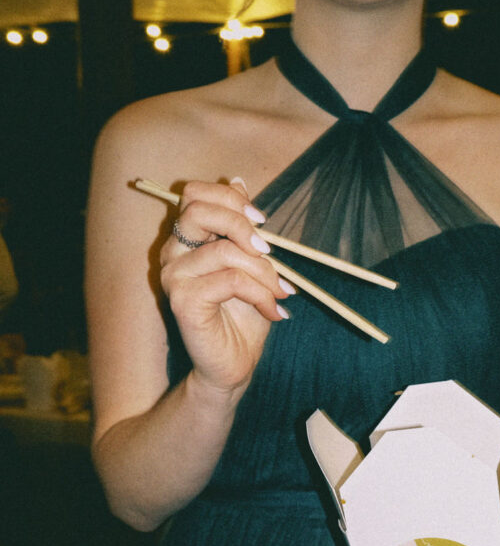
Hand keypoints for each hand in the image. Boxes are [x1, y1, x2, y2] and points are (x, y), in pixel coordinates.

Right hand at [159, 178, 292, 394]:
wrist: (234, 365)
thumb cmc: (243, 317)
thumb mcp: (251, 264)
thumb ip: (242, 227)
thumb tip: (239, 180)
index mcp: (187, 240)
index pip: (195, 194)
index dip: (231, 199)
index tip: (262, 223)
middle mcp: (173, 254)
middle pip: (199, 209)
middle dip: (242, 226)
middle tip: (269, 252)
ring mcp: (173, 277)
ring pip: (224, 250)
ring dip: (263, 271)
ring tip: (280, 293)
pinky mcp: (182, 300)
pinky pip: (229, 280)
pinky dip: (259, 293)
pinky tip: (272, 311)